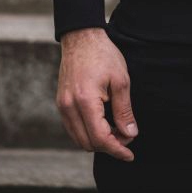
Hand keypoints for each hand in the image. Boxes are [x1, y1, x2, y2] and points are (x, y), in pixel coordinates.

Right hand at [57, 27, 137, 160]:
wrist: (81, 37)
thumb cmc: (103, 55)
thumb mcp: (121, 80)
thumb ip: (124, 110)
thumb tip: (130, 134)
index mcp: (85, 101)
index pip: (100, 138)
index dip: (117, 150)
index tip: (130, 155)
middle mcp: (69, 107)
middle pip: (88, 143)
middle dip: (109, 146)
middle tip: (127, 137)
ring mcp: (62, 106)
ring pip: (79, 139)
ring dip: (97, 141)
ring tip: (117, 130)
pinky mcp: (61, 103)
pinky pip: (73, 128)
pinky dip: (88, 132)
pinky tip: (103, 123)